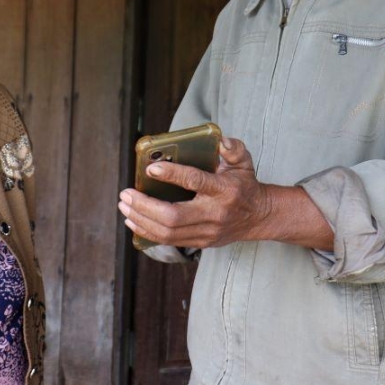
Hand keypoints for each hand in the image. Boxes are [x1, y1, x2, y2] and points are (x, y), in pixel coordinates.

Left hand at [118, 136, 274, 248]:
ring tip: (124, 205)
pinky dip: (147, 231)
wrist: (260, 217)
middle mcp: (214, 214)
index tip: (151, 168)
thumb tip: (221, 142)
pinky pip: (169, 241)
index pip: (196, 182)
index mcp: (224, 190)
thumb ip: (233, 149)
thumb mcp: (244, 162)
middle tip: (125, 194)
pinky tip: (133, 220)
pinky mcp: (201, 242)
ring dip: (141, 219)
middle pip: (173, 216)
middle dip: (144, 206)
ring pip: (168, 232)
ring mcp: (207, 232)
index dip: (172, 175)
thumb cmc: (245, 185)